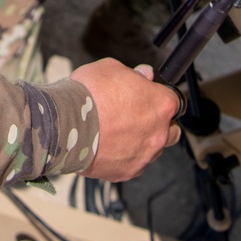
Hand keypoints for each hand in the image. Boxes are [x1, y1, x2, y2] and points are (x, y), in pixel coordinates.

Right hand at [73, 58, 180, 181]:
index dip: (160, 96)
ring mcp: (143, 156)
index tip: (149, 95)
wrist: (65, 124)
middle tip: (137, 114)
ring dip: (141, 141)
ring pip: (152, 150)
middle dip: (159, 123)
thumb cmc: (89, 94)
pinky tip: (107, 145)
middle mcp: (158, 134)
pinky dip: (124, 156)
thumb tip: (144, 74)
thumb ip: (133, 73)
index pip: (174, 100)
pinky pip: (132, 164)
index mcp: (160, 105)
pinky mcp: (126, 172)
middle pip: (172, 131)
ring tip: (117, 131)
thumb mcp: (111, 68)